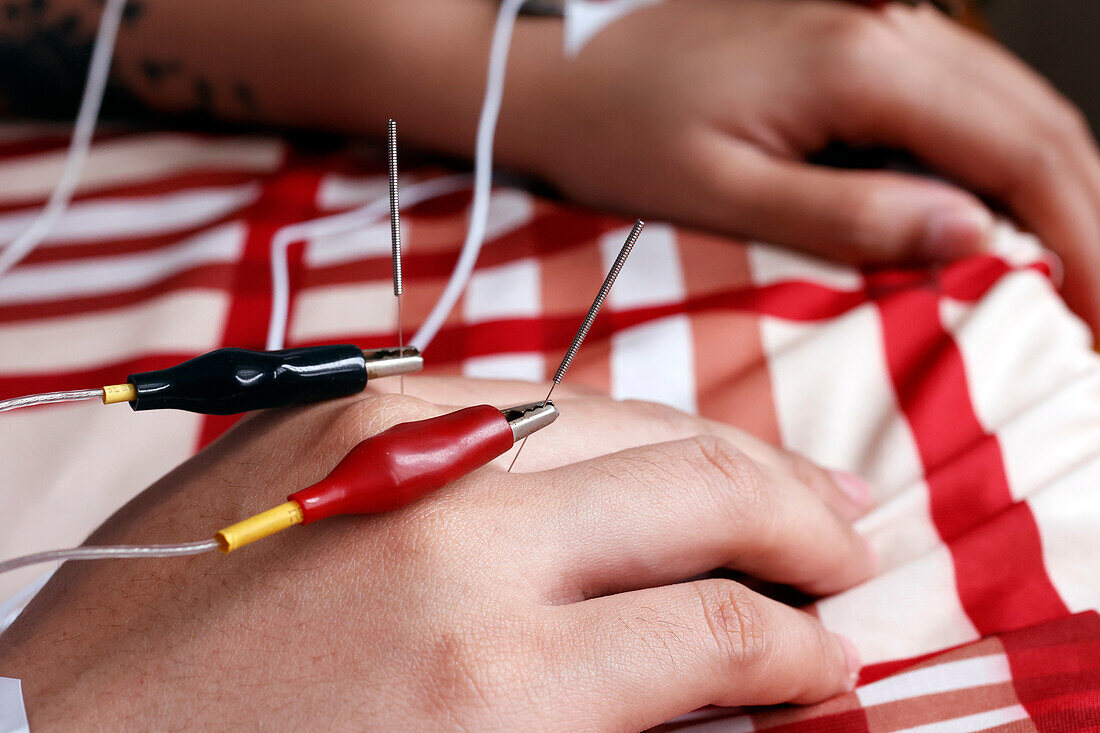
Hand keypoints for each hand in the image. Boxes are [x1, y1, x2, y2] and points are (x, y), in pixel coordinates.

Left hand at [0, 378, 872, 729]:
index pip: (723, 629)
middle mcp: (459, 532)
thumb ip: (612, 717)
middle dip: (803, 522)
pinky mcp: (348, 401)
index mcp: (493, 678)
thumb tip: (728, 679)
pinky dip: (607, 432)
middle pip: (704, 483)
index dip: (803, 653)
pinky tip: (637, 462)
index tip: (829, 668)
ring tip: (777, 492)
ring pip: (626, 414)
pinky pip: (526, 400)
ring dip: (718, 456)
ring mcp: (396, 439)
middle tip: (849, 556)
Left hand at [505, 0, 1099, 335]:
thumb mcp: (725, 193)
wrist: (564, 71)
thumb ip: (850, 215)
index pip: (1020, 153)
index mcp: (859, 64)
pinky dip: (1005, 162)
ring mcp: (879, 24)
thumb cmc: (622, 130)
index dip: (1084, 241)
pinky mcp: (860, 40)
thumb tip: (973, 235)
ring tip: (1072, 281)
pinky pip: (964, 100)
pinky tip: (1006, 221)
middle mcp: (886, 27)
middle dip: (1091, 221)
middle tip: (1099, 316)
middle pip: (1039, 123)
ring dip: (1057, 191)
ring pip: (1012, 107)